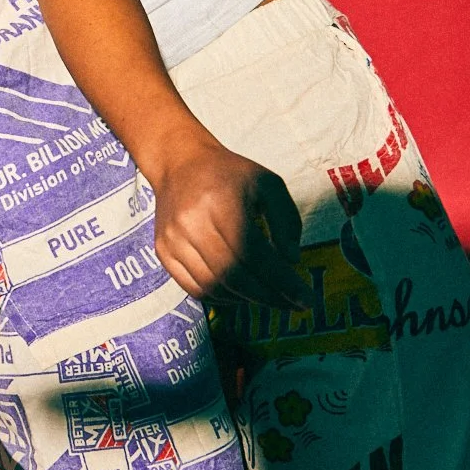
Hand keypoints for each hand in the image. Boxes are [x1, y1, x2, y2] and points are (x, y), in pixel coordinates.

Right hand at [153, 145, 305, 306]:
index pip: (255, 255)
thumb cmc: (231, 174)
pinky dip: (222, 298)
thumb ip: (286, 222)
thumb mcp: (269, 185)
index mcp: (222, 204)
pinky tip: (241, 295)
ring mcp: (173, 240)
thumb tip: (291, 262)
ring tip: (268, 298)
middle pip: (234, 275)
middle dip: (268, 297)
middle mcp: (193, 224)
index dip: (283, 283)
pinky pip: (194, 288)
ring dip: (246, 300)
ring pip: (213, 286)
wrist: (180, 164)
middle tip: (291, 305)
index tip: (306, 300)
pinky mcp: (163, 252)